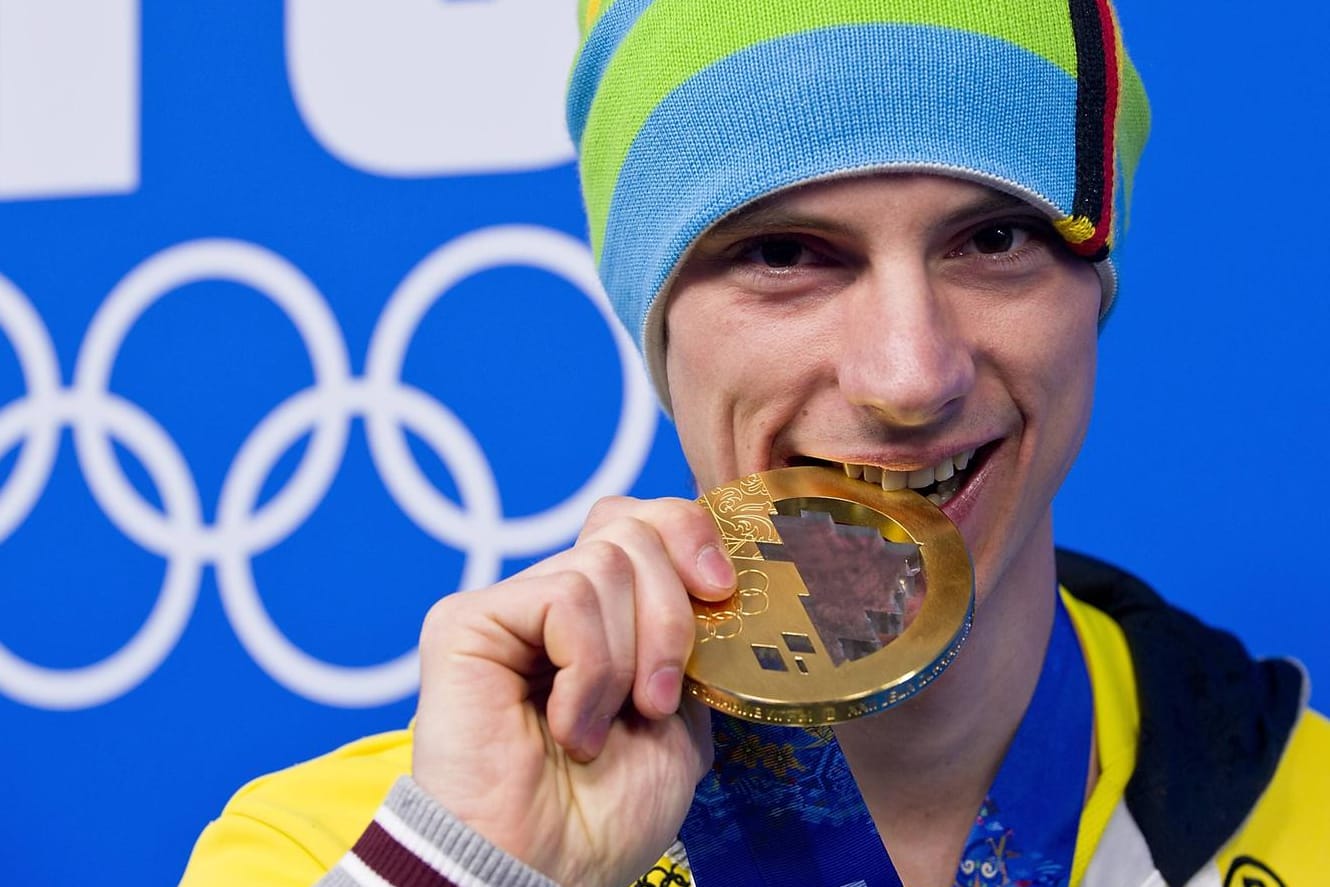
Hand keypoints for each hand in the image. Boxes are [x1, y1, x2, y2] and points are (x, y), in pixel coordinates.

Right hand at [411, 496, 736, 886]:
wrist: (549, 869)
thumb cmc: (608, 812)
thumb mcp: (684, 714)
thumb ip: (691, 637)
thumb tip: (716, 574)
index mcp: (605, 615)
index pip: (643, 520)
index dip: (689, 534)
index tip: (721, 592)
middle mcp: (554, 599)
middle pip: (631, 528)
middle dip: (671, 615)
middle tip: (659, 700)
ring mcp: (510, 607)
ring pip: (605, 562)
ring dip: (628, 660)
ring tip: (604, 729)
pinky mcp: (467, 622)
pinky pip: (565, 597)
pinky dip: (589, 669)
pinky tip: (567, 726)